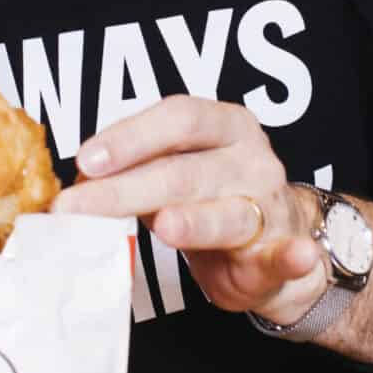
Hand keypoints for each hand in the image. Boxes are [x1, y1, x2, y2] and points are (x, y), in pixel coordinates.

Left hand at [50, 96, 325, 323]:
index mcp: (224, 125)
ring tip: (166, 226)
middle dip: (127, 189)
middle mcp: (250, 159)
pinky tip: (294, 255)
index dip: (130, 137)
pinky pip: (289, 254)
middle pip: (186, 170)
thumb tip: (78, 182)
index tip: (86, 160)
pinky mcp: (284, 253)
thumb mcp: (173, 173)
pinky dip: (294, 255)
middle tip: (79, 207)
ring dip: (198, 221)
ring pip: (229, 214)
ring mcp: (271, 206)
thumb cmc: (212, 200)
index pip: (178, 118)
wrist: (274, 243)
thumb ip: (135, 172)